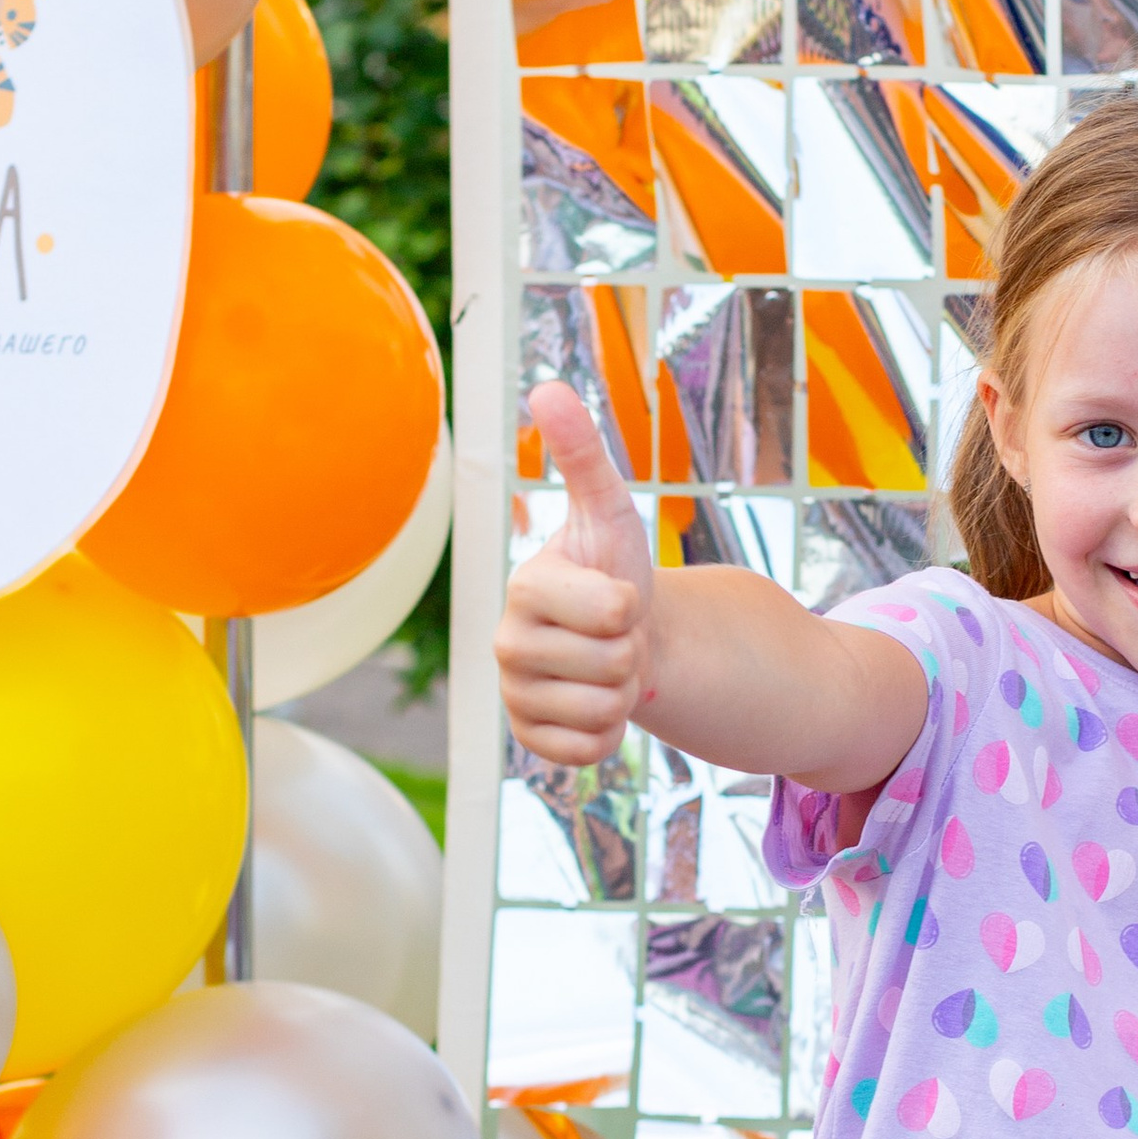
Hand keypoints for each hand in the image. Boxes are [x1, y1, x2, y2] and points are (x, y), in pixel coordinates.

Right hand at [494, 380, 654, 765]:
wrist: (627, 636)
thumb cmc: (616, 568)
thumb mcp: (610, 509)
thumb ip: (581, 454)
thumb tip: (546, 387)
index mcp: (524, 586)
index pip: (613, 611)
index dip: (632, 604)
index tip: (615, 593)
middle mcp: (505, 643)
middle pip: (614, 663)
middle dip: (632, 651)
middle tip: (614, 634)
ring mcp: (515, 695)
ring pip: (604, 709)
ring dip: (622, 691)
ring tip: (605, 664)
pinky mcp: (531, 740)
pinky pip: (590, 751)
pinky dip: (610, 732)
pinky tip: (595, 702)